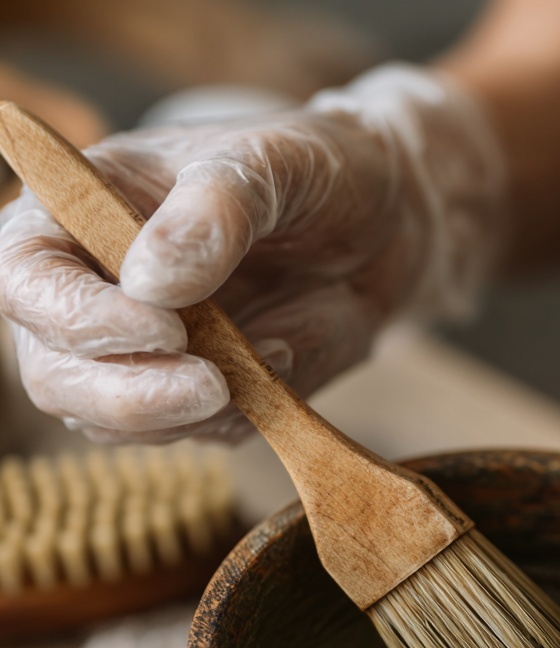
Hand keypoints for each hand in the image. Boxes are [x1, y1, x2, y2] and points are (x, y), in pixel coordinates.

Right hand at [0, 64, 504, 442]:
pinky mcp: (197, 394)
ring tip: (261, 361)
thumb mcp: (279, 163)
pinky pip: (193, 434)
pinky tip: (279, 360)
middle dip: (126, 394)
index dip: (78, 317)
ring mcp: (145, 352)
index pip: (28, 276)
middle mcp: (99, 290)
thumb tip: (149, 282)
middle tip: (212, 385)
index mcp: (85, 211)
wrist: (385, 230)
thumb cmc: (321, 177)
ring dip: (180, 416)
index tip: (164, 328)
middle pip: (53, 372)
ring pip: (113, 421)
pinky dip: (233, 420)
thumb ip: (217, 208)